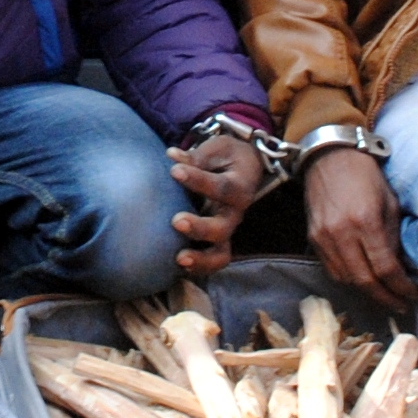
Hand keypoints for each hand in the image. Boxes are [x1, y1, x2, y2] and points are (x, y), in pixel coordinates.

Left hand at [166, 133, 263, 276]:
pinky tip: (175, 268)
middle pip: (222, 228)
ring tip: (179, 258)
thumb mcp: (217, 149)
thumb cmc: (227, 157)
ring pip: (220, 254)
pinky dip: (197, 268)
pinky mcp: (216, 241)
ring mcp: (226, 230)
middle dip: (199, 227)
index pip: (221, 187)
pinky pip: (211, 261)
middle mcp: (234, 214)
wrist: (245, 167)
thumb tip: (173, 156)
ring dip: (200, 259)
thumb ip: (197, 156)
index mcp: (238, 188)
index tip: (174, 170)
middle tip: (176, 221)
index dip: (198, 180)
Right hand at [303, 147, 417, 309]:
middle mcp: (341, 233)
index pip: (385, 268)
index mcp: (365, 221)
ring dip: (367, 292)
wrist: (329, 157)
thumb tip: (401, 268)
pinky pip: (332, 270)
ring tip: (384, 296)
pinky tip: (363, 281)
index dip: (400, 287)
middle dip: (385, 298)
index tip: (412, 295)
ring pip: (346, 280)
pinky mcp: (313, 238)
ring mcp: (324, 238)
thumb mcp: (390, 203)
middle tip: (401, 305)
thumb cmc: (366, 176)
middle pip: (364, 281)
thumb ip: (393, 237)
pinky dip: (349, 281)